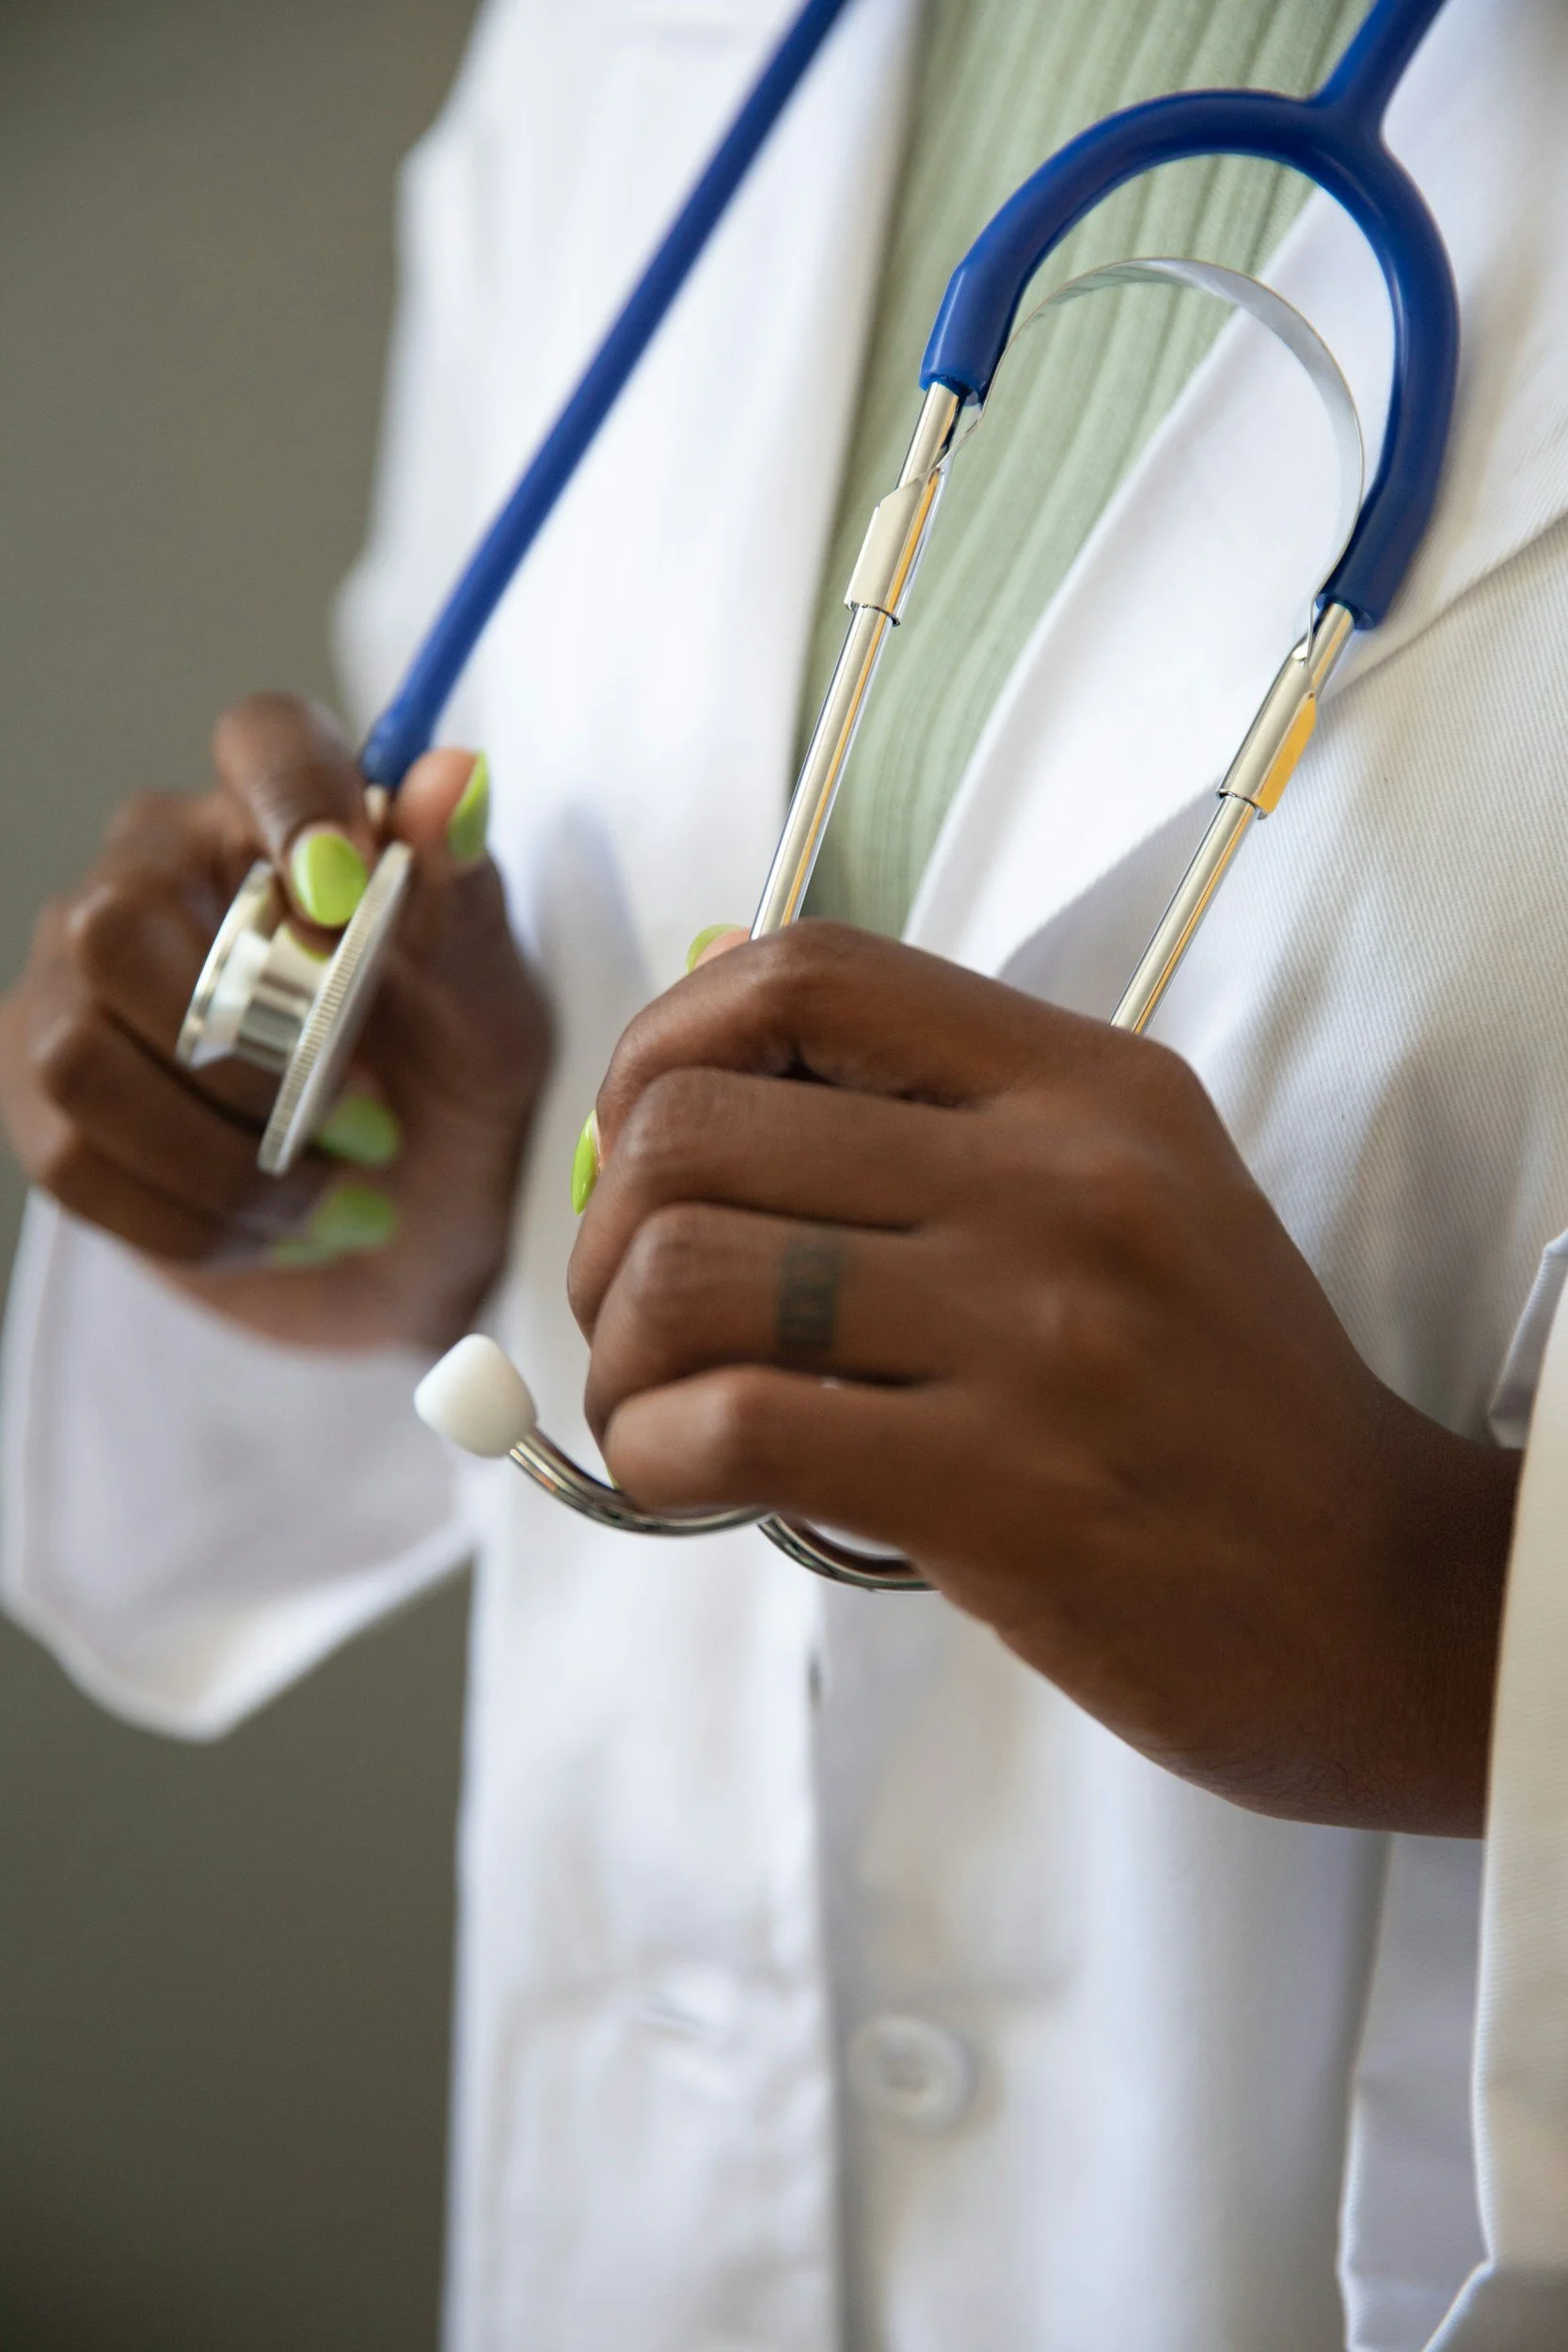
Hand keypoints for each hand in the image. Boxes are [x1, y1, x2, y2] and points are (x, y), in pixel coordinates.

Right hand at [0, 694, 549, 1350]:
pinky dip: (196, 1217)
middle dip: (250, 1048)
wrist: (420, 1230)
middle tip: (369, 1117)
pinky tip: (279, 1227)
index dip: (297, 803)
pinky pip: (74, 1158)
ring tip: (334, 1190)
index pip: (264, 739)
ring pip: (83, 1058)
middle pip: (118, 921)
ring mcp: (79, 990)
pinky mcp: (46, 1103)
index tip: (349, 898)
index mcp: (279, 822)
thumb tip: (449, 782)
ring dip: (225, 1156)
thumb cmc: (453, 1090)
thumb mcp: (491, 1010)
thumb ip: (463, 904)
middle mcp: (156, 879)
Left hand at [568, 924, 1517, 1833]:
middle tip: (639, 1321)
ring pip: (684, 1275)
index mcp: (1088, 1087)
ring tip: (662, 1412)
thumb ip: (937, 1126)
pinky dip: (653, 1455)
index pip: (808, 972)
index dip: (664, 1044)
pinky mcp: (1007, 1489)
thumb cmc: (1211, 1402)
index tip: (644, 1146)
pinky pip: (729, 1426)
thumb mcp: (1128, 1199)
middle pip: (695, 1129)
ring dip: (620, 1360)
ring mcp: (1041, 1331)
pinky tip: (687, 1480)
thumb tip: (689, 1063)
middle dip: (605, 1237)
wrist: (1376, 1595)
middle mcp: (1065, 1180)